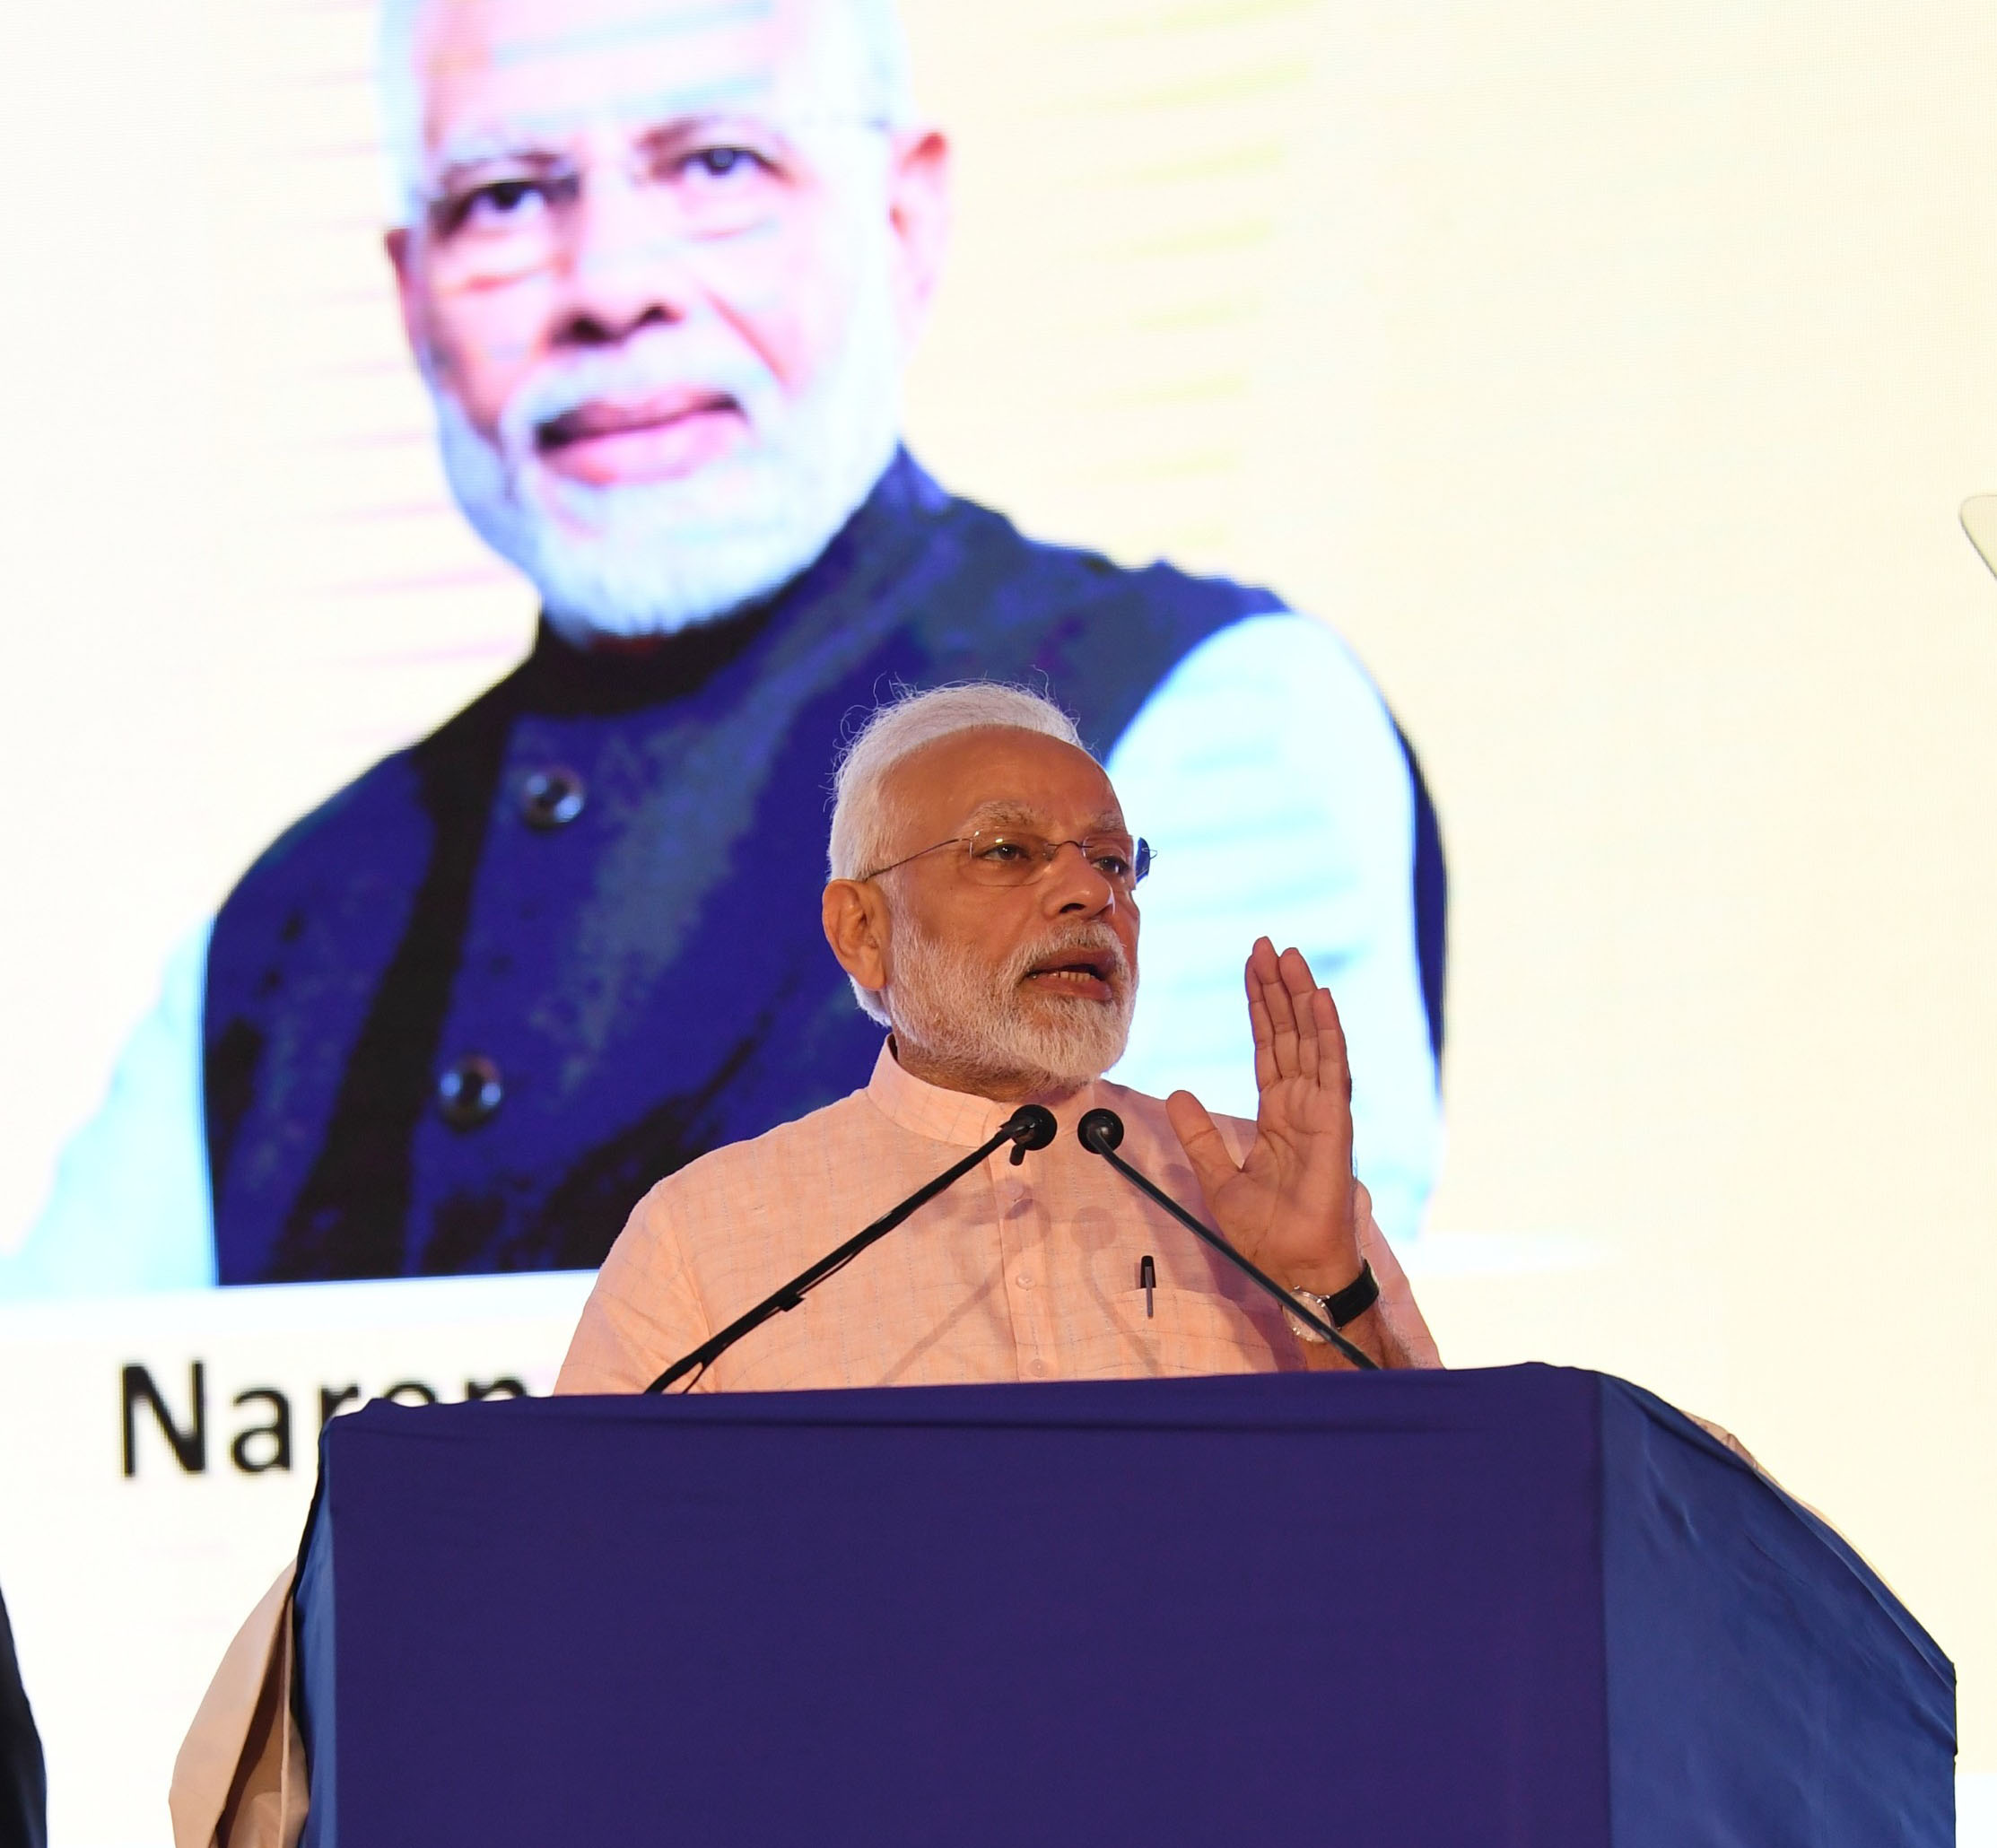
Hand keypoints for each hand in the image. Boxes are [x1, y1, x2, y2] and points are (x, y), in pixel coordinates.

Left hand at [1165, 938, 1363, 1296]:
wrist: (1293, 1268)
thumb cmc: (1266, 1233)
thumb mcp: (1218, 1177)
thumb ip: (1200, 1134)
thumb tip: (1178, 1093)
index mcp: (1278, 1115)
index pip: (1268, 1048)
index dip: (1260, 1007)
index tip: (1252, 967)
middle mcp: (1303, 1105)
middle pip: (1289, 1034)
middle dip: (1278, 989)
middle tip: (1268, 944)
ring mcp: (1322, 1112)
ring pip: (1310, 1041)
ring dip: (1300, 998)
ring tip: (1289, 956)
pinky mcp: (1335, 1125)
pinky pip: (1331, 1070)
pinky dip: (1326, 1033)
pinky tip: (1319, 999)